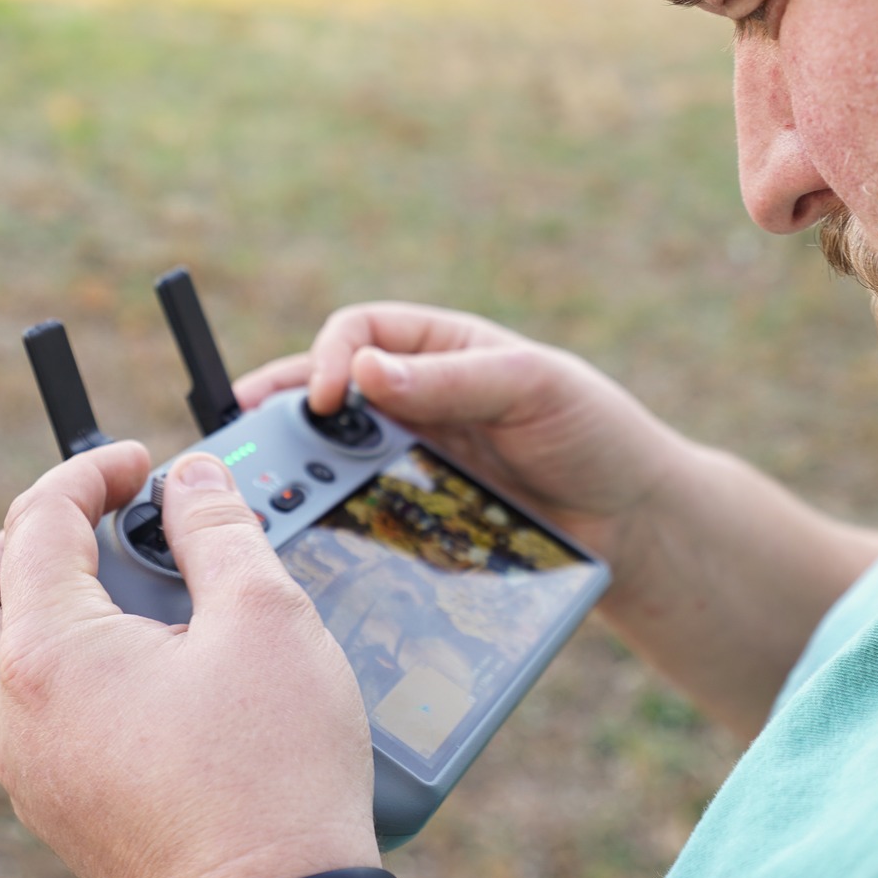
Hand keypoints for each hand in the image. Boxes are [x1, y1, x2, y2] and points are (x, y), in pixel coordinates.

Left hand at [0, 443, 381, 877]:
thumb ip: (221, 532)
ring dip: (31, 611)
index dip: (89, 474)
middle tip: (79, 522)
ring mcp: (29, 775)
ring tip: (116, 589)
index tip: (142, 465)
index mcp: (47, 657)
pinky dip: (60, 669)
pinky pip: (27, 719)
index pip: (37, 526)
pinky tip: (139, 667)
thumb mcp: (265, 618)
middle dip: (10, 545)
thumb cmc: (271, 774)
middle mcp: (13, 718)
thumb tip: (193, 480)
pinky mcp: (61, 813)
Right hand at [233, 302, 691, 571]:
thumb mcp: (534, 386)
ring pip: (333, 464)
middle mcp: (415, 402)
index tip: (326, 400)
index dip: (329, 358)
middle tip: (242, 449)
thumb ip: (455, 379)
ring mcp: (411, 464)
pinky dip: (331, 528)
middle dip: (282, 420)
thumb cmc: (594, 433)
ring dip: (299, 478)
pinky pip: (359, 519)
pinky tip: (311, 545)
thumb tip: (366, 370)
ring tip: (269, 501)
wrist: (635, 527)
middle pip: (326, 402)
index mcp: (439, 350)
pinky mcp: (416, 520)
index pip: (358, 332)